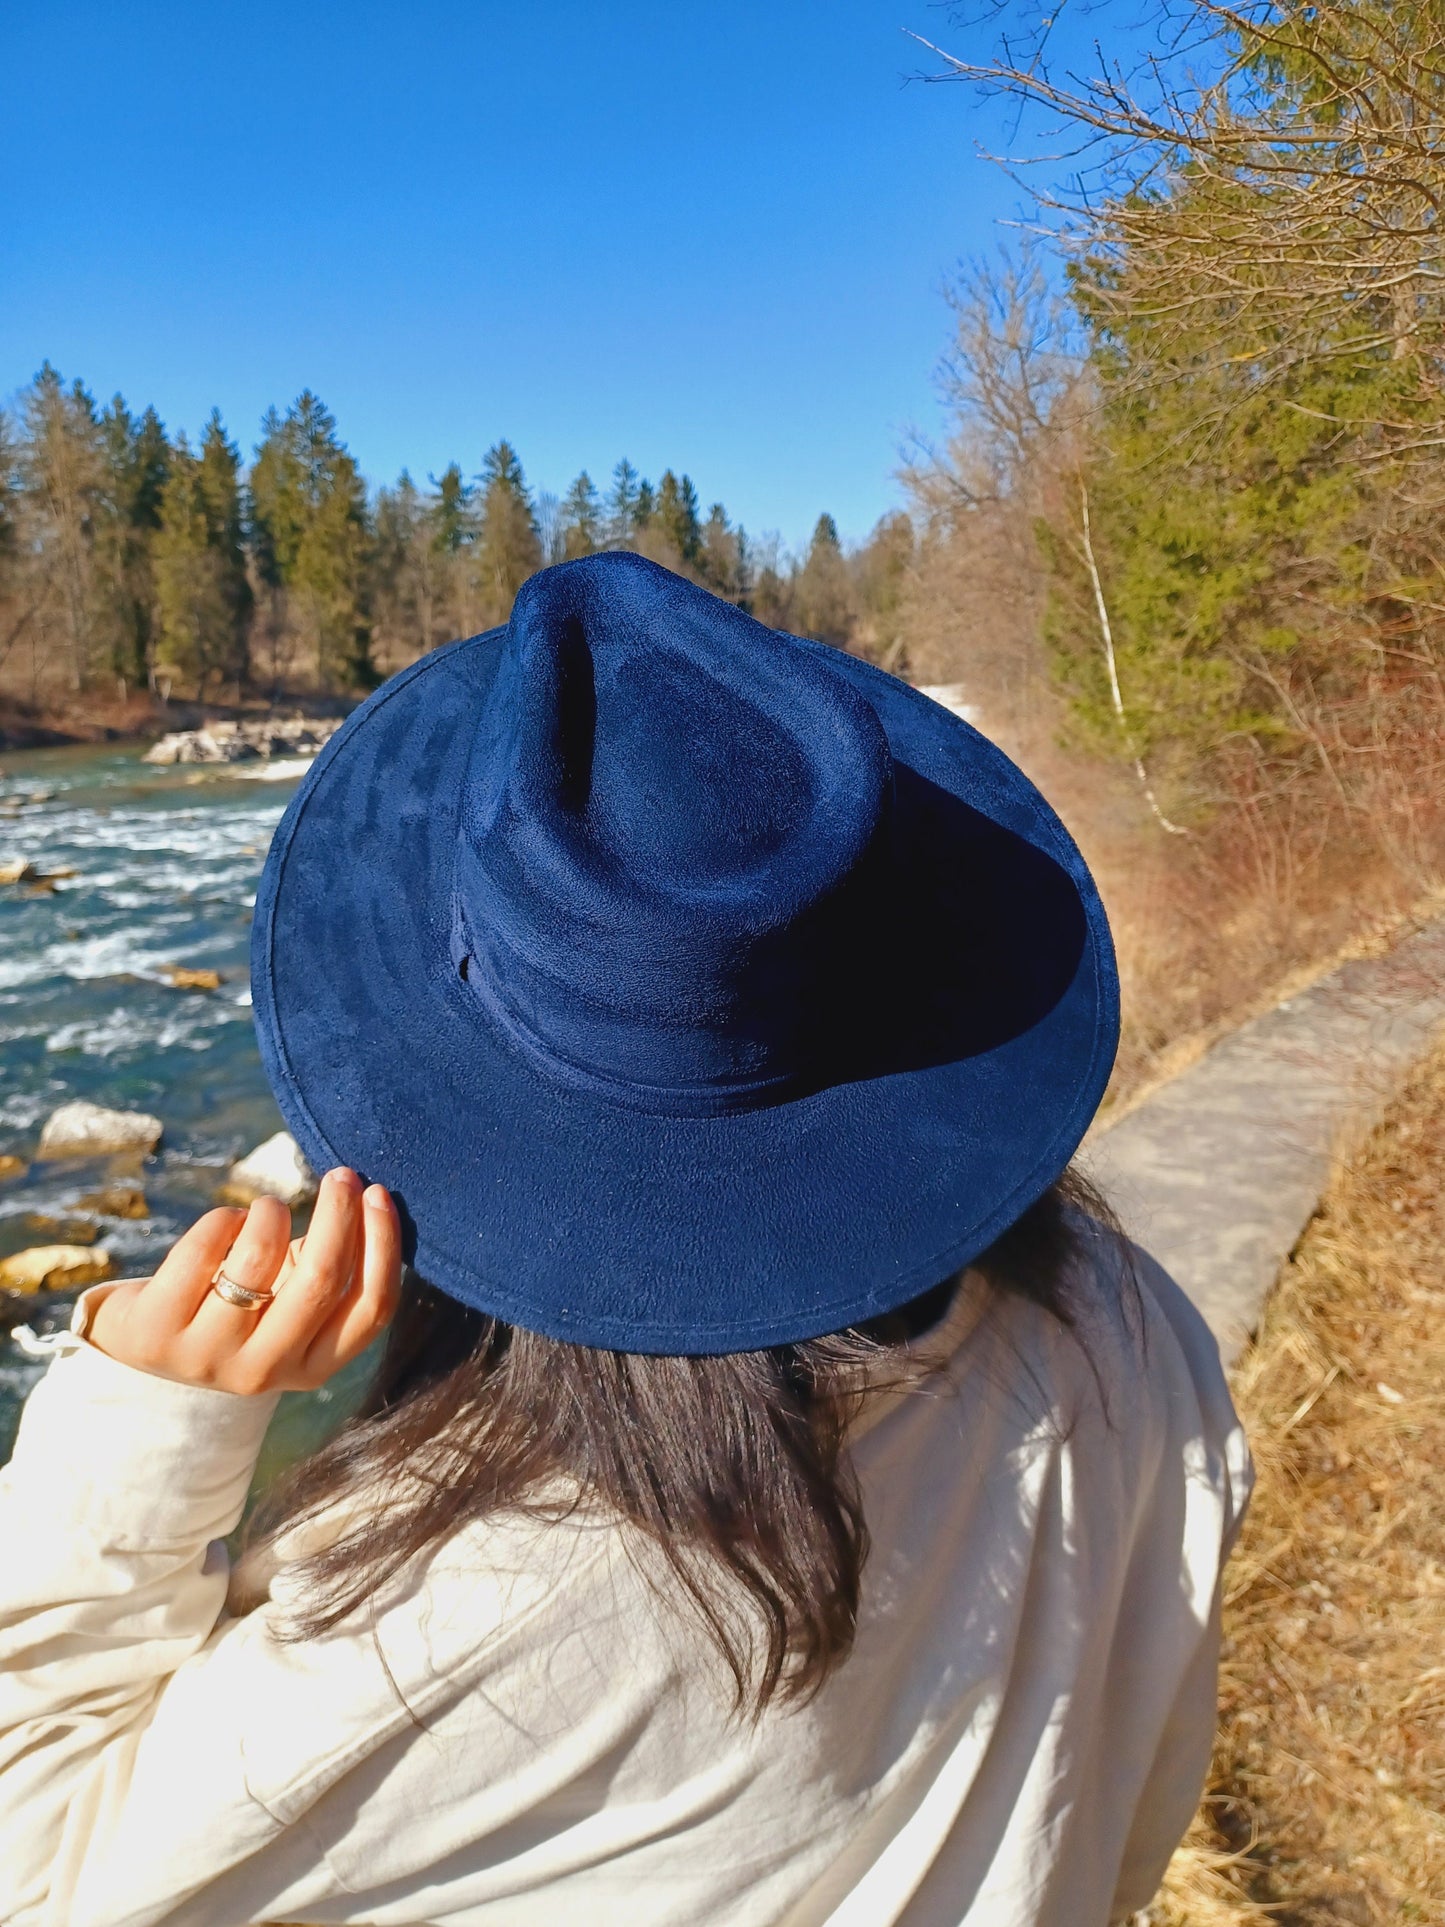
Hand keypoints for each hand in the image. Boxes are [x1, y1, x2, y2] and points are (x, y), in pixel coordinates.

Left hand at [85, 1168, 401, 1395]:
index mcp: (313, 1368)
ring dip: (271, 1213)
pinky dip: (225, 1219)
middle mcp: (264, 1373)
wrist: (147, 1343)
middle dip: (338, 1214)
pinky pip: (203, 1249)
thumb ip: (332, 1268)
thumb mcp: (290, 1305)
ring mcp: (208, 1357)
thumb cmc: (240, 1307)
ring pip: (258, 1258)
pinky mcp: (157, 1332)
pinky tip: (227, 1223)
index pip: (370, 1309)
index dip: (382, 1245)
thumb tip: (370, 1200)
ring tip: (268, 1208)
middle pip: (320, 1281)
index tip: (378, 1193)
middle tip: (341, 1176)